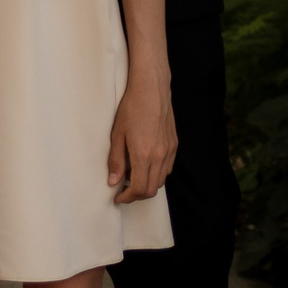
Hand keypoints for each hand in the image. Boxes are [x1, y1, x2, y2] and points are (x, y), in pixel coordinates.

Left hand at [108, 78, 177, 203]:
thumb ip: (115, 160)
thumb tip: (113, 182)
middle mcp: (159, 156)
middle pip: (151, 189)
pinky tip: (144, 165)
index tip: (117, 197)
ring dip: (147, 184)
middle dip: (136, 195)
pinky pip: (167, 168)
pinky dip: (156, 174)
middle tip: (122, 190)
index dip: (127, 197)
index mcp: (143, 155)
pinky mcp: (174, 145)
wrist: (151, 89)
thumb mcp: (117, 134)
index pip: (138, 189)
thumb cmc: (131, 108)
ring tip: (131, 177)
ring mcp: (169, 151)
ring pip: (161, 180)